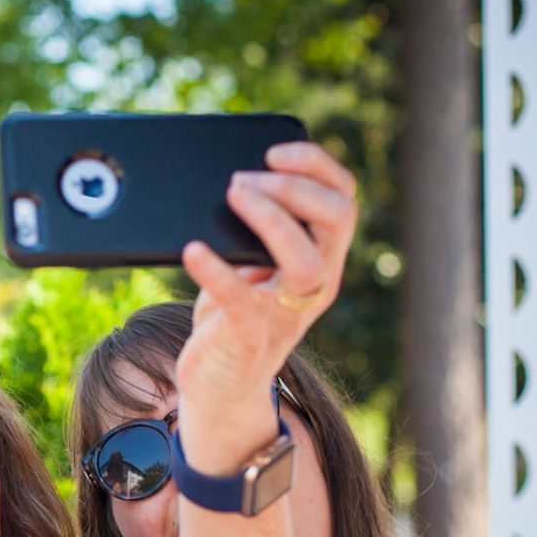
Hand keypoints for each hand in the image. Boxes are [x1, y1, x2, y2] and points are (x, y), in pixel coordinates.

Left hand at [176, 140, 357, 405]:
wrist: (223, 385)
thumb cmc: (235, 314)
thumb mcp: (254, 265)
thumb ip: (255, 229)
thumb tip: (231, 178)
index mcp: (322, 257)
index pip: (344, 200)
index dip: (317, 166)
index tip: (275, 150)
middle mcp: (317, 282)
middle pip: (337, 220)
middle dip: (293, 187)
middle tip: (243, 180)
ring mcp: (288, 311)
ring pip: (305, 261)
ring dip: (271, 219)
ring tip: (233, 197)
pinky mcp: (252, 334)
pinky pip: (241, 298)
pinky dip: (216, 269)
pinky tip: (193, 249)